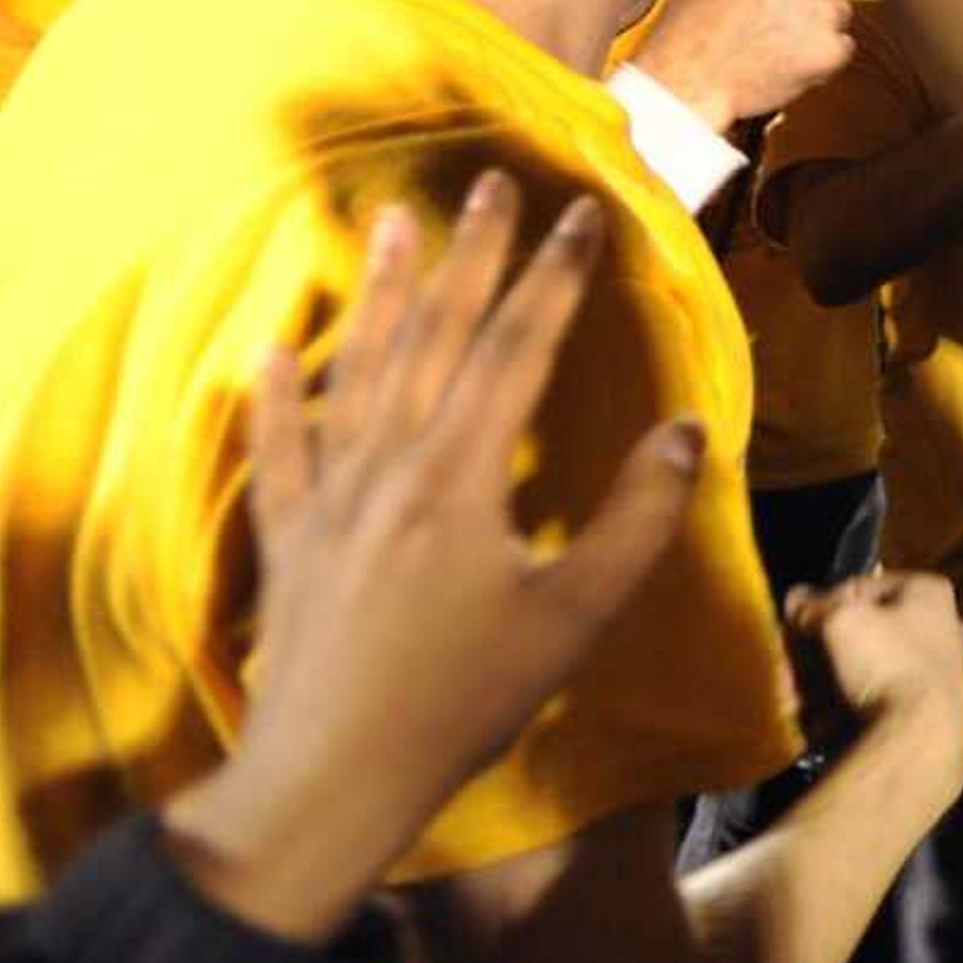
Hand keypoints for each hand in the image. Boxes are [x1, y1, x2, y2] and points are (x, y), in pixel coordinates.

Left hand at [163, 172, 701, 942]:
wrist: (327, 779)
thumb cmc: (462, 702)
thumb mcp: (574, 618)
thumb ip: (636, 519)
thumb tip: (687, 429)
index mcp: (461, 475)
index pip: (517, 349)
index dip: (555, 277)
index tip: (583, 212)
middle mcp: (388, 464)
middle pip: (436, 336)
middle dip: (470, 255)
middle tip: (489, 182)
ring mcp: (327, 496)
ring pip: (357, 369)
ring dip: (381, 291)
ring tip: (392, 221)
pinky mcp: (287, 537)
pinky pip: (277, 446)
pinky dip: (276, 392)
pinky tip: (275, 349)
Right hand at [630, 0, 855, 129]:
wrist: (691, 77)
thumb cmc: (693, 24)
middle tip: (775, 13)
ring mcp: (824, 10)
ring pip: (838, 10)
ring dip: (816, 23)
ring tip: (776, 38)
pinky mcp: (832, 48)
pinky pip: (840, 46)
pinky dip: (821, 54)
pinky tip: (788, 57)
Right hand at [786, 569, 962, 812]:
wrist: (923, 739)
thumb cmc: (889, 663)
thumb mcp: (841, 621)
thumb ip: (813, 608)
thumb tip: (795, 600)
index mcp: (928, 594)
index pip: (859, 587)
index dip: (822, 605)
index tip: (796, 625)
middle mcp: (937, 629)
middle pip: (857, 635)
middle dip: (814, 656)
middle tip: (787, 672)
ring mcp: (930, 674)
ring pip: (859, 671)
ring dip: (819, 687)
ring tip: (793, 703)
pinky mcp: (920, 712)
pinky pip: (870, 702)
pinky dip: (840, 711)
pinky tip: (819, 724)